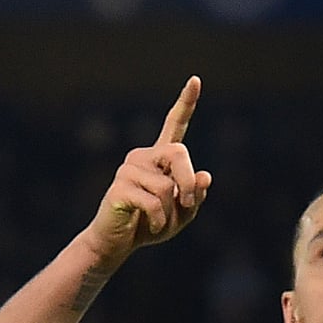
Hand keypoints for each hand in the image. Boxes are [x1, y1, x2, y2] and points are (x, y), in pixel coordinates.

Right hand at [83, 76, 212, 260]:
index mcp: (160, 158)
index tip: (195, 80)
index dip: (186, 103)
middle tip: (188, 203)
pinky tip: (150, 225)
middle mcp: (143, 156)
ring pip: (168, 187)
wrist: (117, 242)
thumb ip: (196, 196)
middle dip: (189, 182)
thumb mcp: (182, 214)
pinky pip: (154, 203)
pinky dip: (160, 221)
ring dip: (171, 212)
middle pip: (179, 154)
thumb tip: (206, 176)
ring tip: (158, 220)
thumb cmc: (151, 225)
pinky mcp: (119, 187)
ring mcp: (128, 169)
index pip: (174, 125)